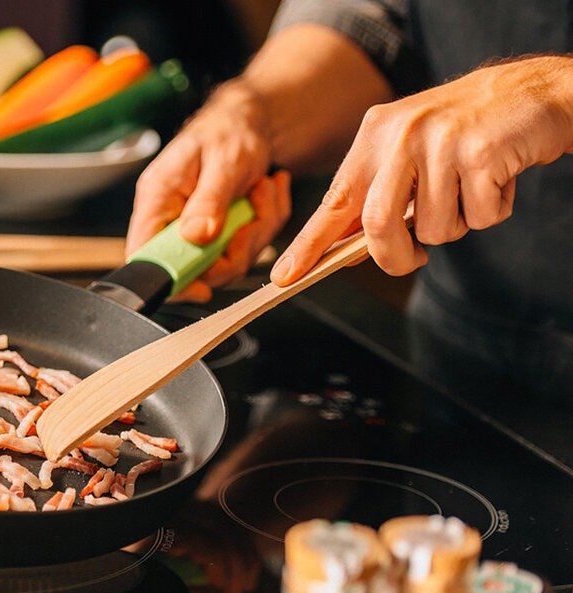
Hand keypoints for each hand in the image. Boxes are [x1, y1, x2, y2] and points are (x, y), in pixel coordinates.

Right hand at [127, 80, 290, 302]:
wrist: (248, 121)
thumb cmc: (229, 131)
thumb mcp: (224, 161)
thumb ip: (209, 200)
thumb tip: (196, 237)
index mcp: (157, 198)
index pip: (143, 254)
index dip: (168, 278)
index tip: (202, 287)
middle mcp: (170, 218)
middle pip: (192, 267)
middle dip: (234, 249)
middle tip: (254, 212)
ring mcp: (194, 229)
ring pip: (225, 261)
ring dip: (256, 231)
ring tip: (263, 191)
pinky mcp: (217, 233)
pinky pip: (243, 250)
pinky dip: (264, 225)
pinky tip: (264, 195)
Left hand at [272, 56, 572, 283]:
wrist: (531, 90)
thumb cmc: (465, 129)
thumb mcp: (409, 148)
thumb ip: (378, 190)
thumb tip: (347, 246)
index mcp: (374, 135)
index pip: (334, 200)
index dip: (309, 244)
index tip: (286, 276)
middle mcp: (401, 136)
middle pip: (376, 224)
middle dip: (394, 255)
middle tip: (413, 259)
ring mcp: (440, 143)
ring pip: (434, 229)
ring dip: (457, 224)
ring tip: (471, 188)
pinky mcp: (481, 154)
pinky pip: (479, 217)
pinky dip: (492, 211)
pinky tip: (498, 178)